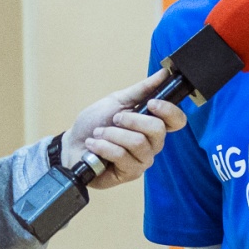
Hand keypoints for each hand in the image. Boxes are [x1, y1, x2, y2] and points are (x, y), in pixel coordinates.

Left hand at [61, 71, 187, 190]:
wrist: (72, 144)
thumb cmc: (94, 123)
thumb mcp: (117, 101)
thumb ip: (141, 89)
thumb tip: (163, 74)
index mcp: (152, 125)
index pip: (177, 121)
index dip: (169, 111)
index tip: (151, 103)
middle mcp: (152, 144)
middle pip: (157, 130)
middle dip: (130, 119)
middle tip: (114, 119)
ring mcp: (142, 160)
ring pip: (138, 142)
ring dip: (112, 134)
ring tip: (99, 133)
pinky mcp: (129, 173)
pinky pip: (122, 156)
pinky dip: (103, 146)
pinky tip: (94, 146)